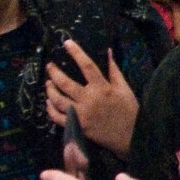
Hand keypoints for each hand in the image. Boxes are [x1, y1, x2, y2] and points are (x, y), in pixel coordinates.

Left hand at [45, 40, 136, 156]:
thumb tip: (108, 51)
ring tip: (48, 83)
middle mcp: (89, 99)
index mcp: (102, 88)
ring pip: (58, 100)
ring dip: (50, 90)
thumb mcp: (124, 88)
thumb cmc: (129, 110)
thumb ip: (114, 70)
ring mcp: (81, 114)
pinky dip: (50, 109)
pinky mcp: (77, 126)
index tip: (66, 43)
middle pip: (65, 83)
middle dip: (54, 72)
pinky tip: (48, 102)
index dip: (76, 52)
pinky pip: (57, 117)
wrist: (131, 136)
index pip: (86, 66)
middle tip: (49, 66)